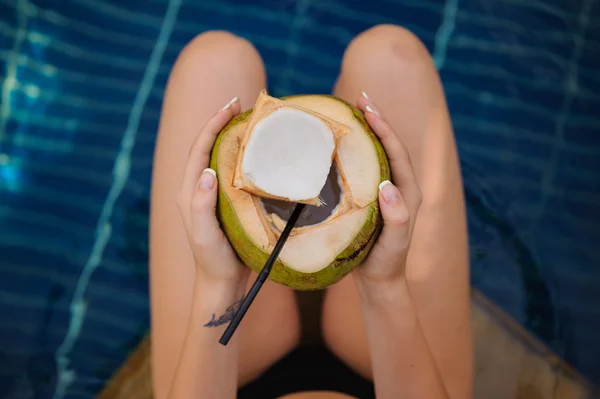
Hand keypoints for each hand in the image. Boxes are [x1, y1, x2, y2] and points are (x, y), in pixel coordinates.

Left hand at [177, 96, 250, 286]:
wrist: (222, 283)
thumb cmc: (213, 260)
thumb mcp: (204, 234)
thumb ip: (201, 204)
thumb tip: (207, 170)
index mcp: (190, 191)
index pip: (200, 148)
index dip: (213, 124)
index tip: (232, 106)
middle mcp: (199, 188)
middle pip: (208, 147)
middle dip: (222, 123)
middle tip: (242, 105)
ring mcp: (213, 196)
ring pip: (221, 157)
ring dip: (233, 137)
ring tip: (251, 122)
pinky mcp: (226, 203)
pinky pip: (234, 172)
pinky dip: (244, 156)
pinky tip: (259, 154)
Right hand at [353, 93, 421, 286]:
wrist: (381, 282)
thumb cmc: (387, 263)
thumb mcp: (394, 244)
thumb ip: (397, 217)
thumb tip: (388, 186)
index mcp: (408, 192)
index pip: (397, 152)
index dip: (384, 128)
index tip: (368, 108)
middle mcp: (399, 187)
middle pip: (389, 146)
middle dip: (376, 121)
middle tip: (359, 99)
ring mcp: (386, 192)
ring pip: (378, 155)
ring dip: (366, 132)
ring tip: (351, 113)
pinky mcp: (373, 199)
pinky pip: (366, 168)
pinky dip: (356, 151)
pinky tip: (340, 146)